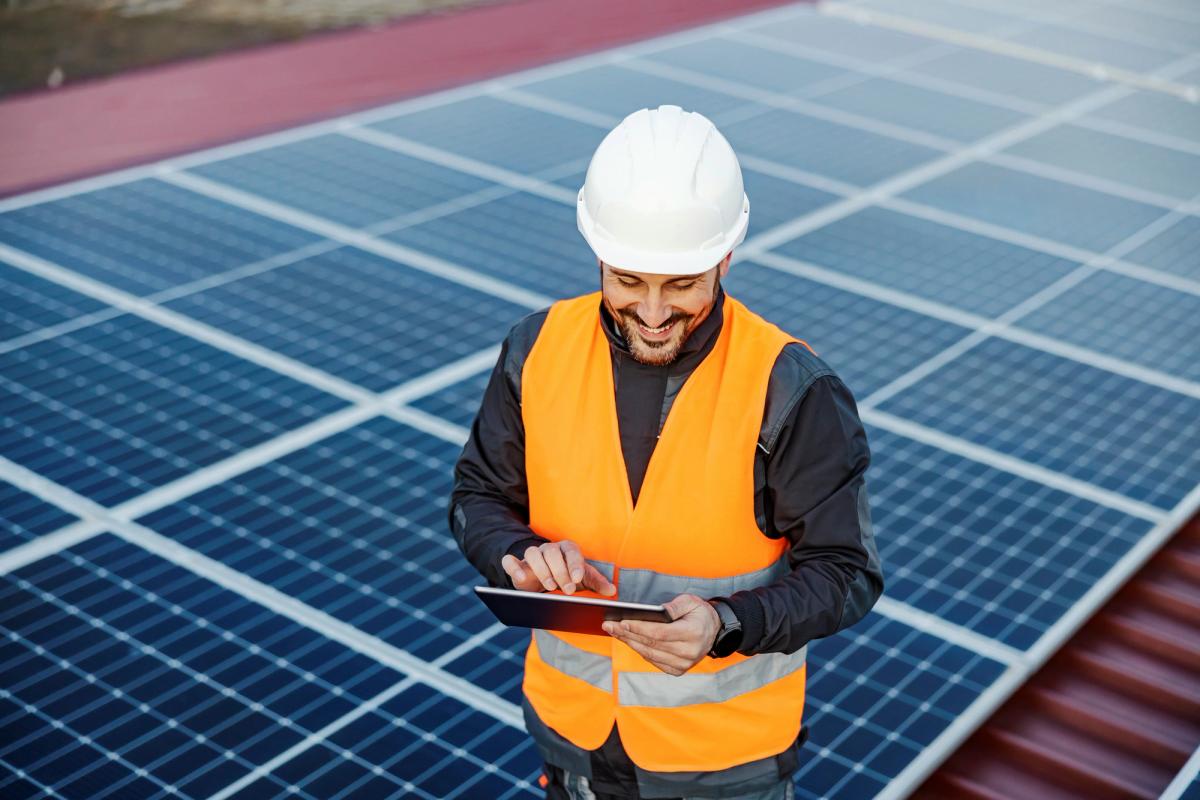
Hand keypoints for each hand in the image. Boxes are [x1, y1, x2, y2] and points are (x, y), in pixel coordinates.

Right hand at [501, 540, 616, 595]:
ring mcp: (533, 555)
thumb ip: (597, 583)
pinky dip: (513, 567)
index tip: (577, 579)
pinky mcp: (518, 565)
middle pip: (552, 553)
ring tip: (549, 587)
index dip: (574, 565)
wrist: (548, 579)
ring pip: (533, 553)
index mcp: (568, 549)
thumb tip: (611, 590)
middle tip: (567, 590)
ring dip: (541, 570)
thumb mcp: (584, 580)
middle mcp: (550, 549)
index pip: (572, 552)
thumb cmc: (568, 576)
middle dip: (560, 572)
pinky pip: (510, 560)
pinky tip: (520, 578)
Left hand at [602, 594, 719, 675]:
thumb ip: (675, 606)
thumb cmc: (700, 613)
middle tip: (608, 625)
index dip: (638, 628)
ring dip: (629, 643)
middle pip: (650, 644)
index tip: (621, 621)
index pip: (659, 633)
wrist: (715, 631)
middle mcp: (688, 653)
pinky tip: (628, 640)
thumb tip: (658, 611)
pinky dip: (640, 650)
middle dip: (626, 634)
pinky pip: (653, 661)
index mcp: (692, 634)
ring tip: (614, 631)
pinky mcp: (678, 670)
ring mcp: (683, 664)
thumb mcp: (691, 602)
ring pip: (649, 654)